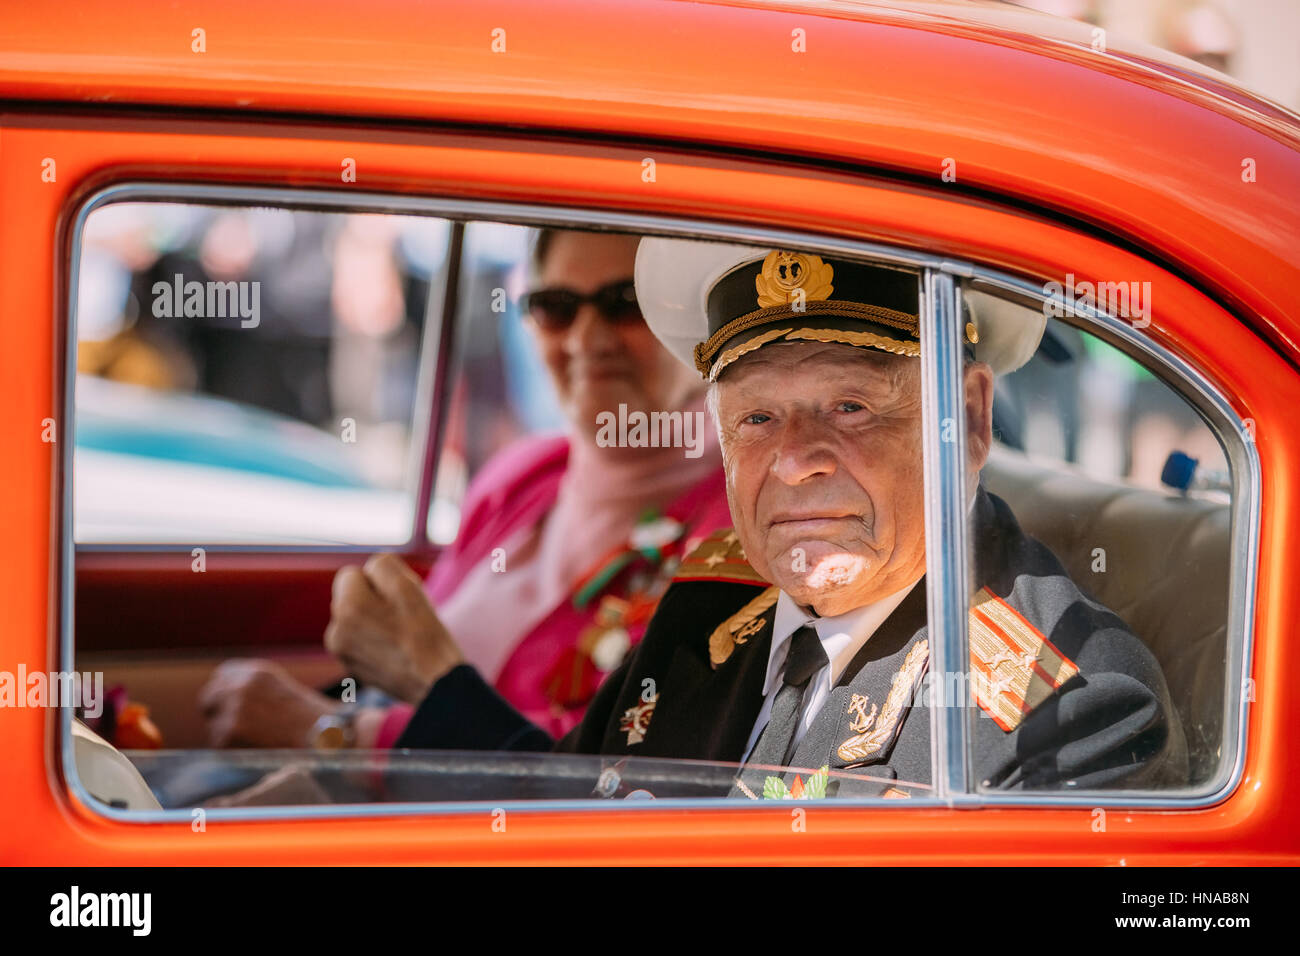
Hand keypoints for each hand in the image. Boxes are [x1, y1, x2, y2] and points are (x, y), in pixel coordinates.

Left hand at [199, 658, 339, 747]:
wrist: (326, 739)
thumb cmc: (310, 721)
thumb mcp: (281, 691)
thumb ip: (252, 690)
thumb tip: (221, 701)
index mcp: (256, 672)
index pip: (221, 677)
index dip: (224, 694)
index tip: (230, 707)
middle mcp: (241, 685)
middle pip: (208, 699)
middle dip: (218, 715)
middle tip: (236, 730)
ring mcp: (234, 708)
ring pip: (213, 726)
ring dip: (227, 737)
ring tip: (259, 743)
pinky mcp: (229, 732)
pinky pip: (218, 746)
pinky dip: (233, 752)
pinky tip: (258, 751)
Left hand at [324, 553, 463, 704]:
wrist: (433, 682)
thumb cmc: (423, 633)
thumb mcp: (407, 585)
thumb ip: (381, 565)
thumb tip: (368, 572)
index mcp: (347, 607)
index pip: (352, 574)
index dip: (378, 582)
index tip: (397, 599)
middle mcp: (335, 630)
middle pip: (351, 597)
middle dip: (372, 600)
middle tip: (401, 617)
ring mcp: (341, 652)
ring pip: (355, 618)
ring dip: (372, 619)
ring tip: (400, 635)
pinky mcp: (350, 667)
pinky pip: (358, 639)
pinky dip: (373, 639)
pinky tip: (394, 649)